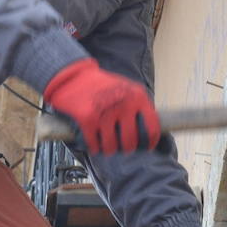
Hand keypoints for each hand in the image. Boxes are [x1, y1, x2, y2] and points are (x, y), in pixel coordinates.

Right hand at [43, 58, 160, 154]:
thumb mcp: (127, 89)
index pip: (152, 128)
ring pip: (112, 147)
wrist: (74, 76)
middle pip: (131, 141)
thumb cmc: (102, 85)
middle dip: (127, 148)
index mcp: (138, 97)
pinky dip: (94, 148)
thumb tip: (147, 133)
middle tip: (123, 148)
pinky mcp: (88, 120)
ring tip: (107, 147)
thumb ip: (138, 107)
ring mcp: (106, 113)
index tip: (146, 148)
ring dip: (109, 150)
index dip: (150, 142)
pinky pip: (95, 145)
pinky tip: (94, 145)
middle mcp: (124, 105)